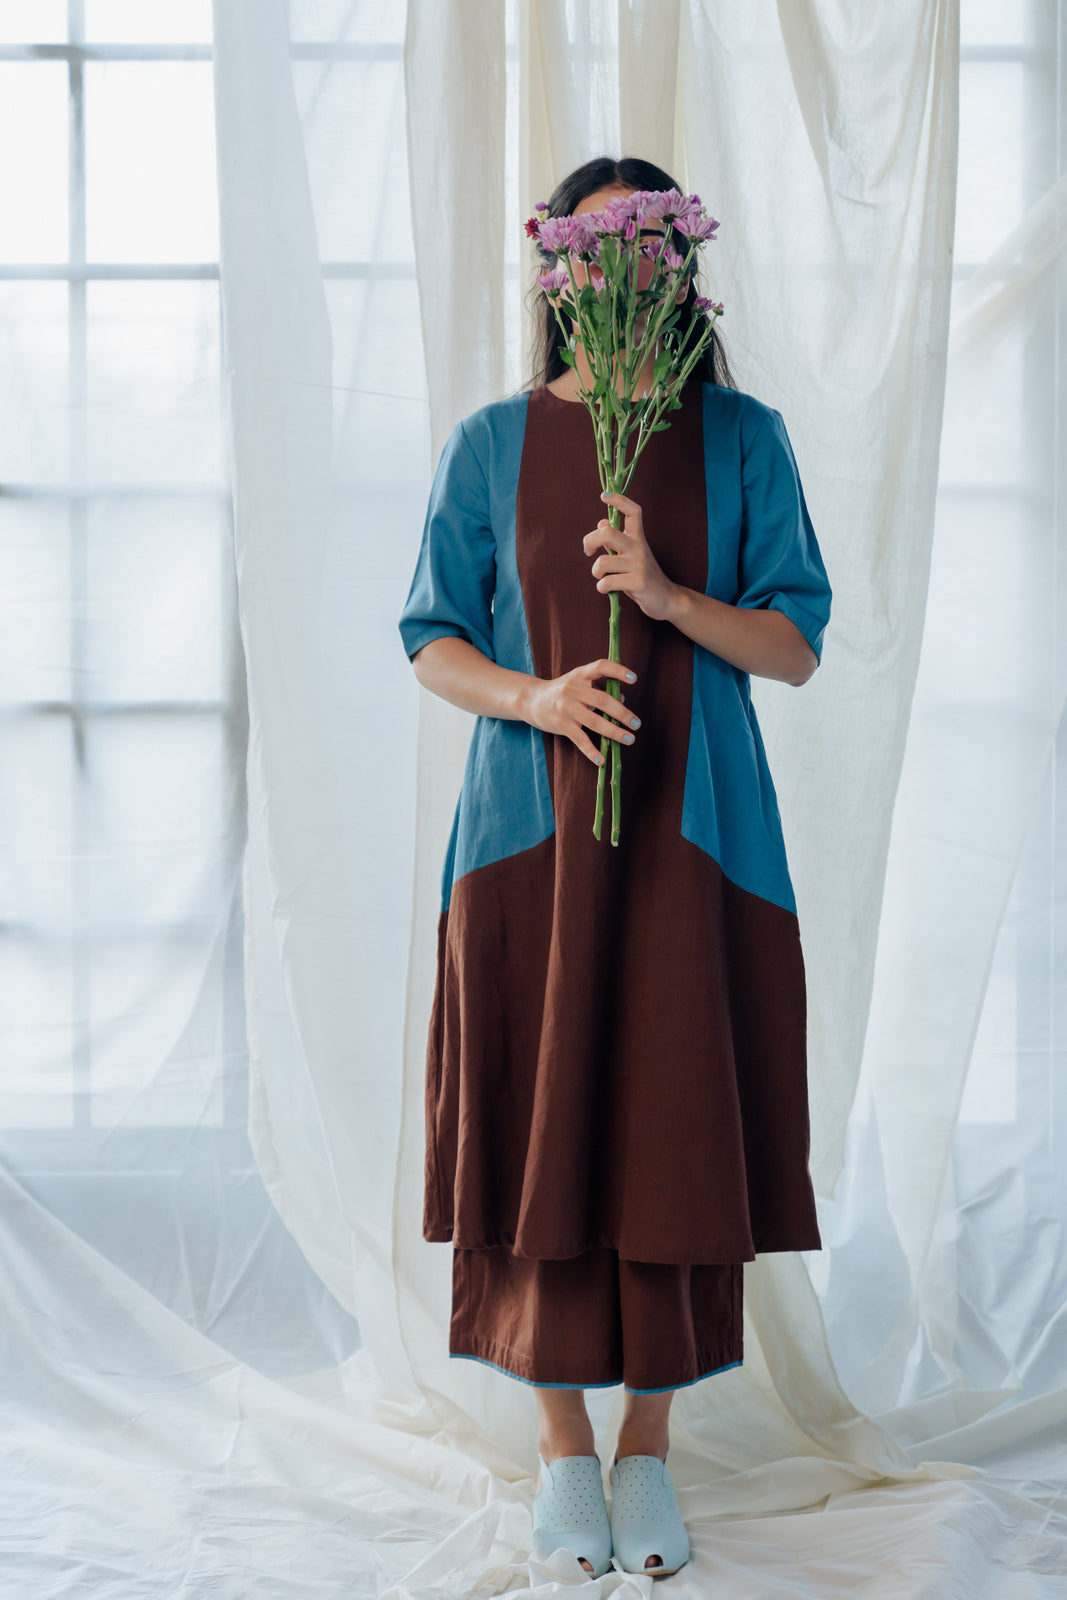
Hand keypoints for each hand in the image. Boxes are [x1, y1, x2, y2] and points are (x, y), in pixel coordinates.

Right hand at [524, 658, 639, 766]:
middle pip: (603, 700)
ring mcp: (566, 707)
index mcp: (580, 674)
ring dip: (615, 732)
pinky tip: (602, 760)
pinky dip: (591, 751)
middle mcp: (573, 689)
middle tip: (636, 724)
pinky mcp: (561, 724)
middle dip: (623, 713)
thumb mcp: (579, 683)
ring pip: (595, 722)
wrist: (532, 700)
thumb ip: (600, 689)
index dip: (618, 671)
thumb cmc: (563, 691)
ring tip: (629, 739)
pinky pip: (580, 740)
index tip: (634, 679)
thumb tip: (622, 702)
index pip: (601, 666)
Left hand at [585, 491, 679, 622]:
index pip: (633, 512)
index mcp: (638, 538)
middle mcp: (639, 548)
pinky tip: (608, 589)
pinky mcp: (637, 582)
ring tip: (602, 577)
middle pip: (607, 533)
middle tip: (589, 552)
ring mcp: (638, 565)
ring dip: (596, 572)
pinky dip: (602, 587)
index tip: (604, 496)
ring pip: (603, 562)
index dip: (618, 500)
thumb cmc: (642, 576)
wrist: (666, 598)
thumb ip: (615, 541)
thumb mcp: (630, 555)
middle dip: (590, 541)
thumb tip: (601, 522)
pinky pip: (607, 583)